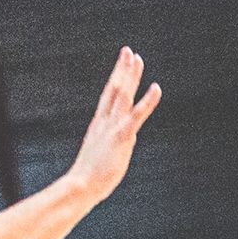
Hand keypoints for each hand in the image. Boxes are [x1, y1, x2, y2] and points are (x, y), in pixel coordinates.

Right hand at [66, 48, 162, 203]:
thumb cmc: (87, 179)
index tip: (121, 65)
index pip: (108, 97)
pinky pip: (137, 115)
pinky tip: (157, 88)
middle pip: (114, 89)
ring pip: (122, 95)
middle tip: (128, 51)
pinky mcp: (122, 137)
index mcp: (99, 125)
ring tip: (136, 58)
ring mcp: (112, 127)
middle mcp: (104, 121)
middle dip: (122, 70)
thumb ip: (109, 146)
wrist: (80, 186)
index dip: (116, 79)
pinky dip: (147, 101)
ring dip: (130, 75)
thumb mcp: (99, 157)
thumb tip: (119, 143)